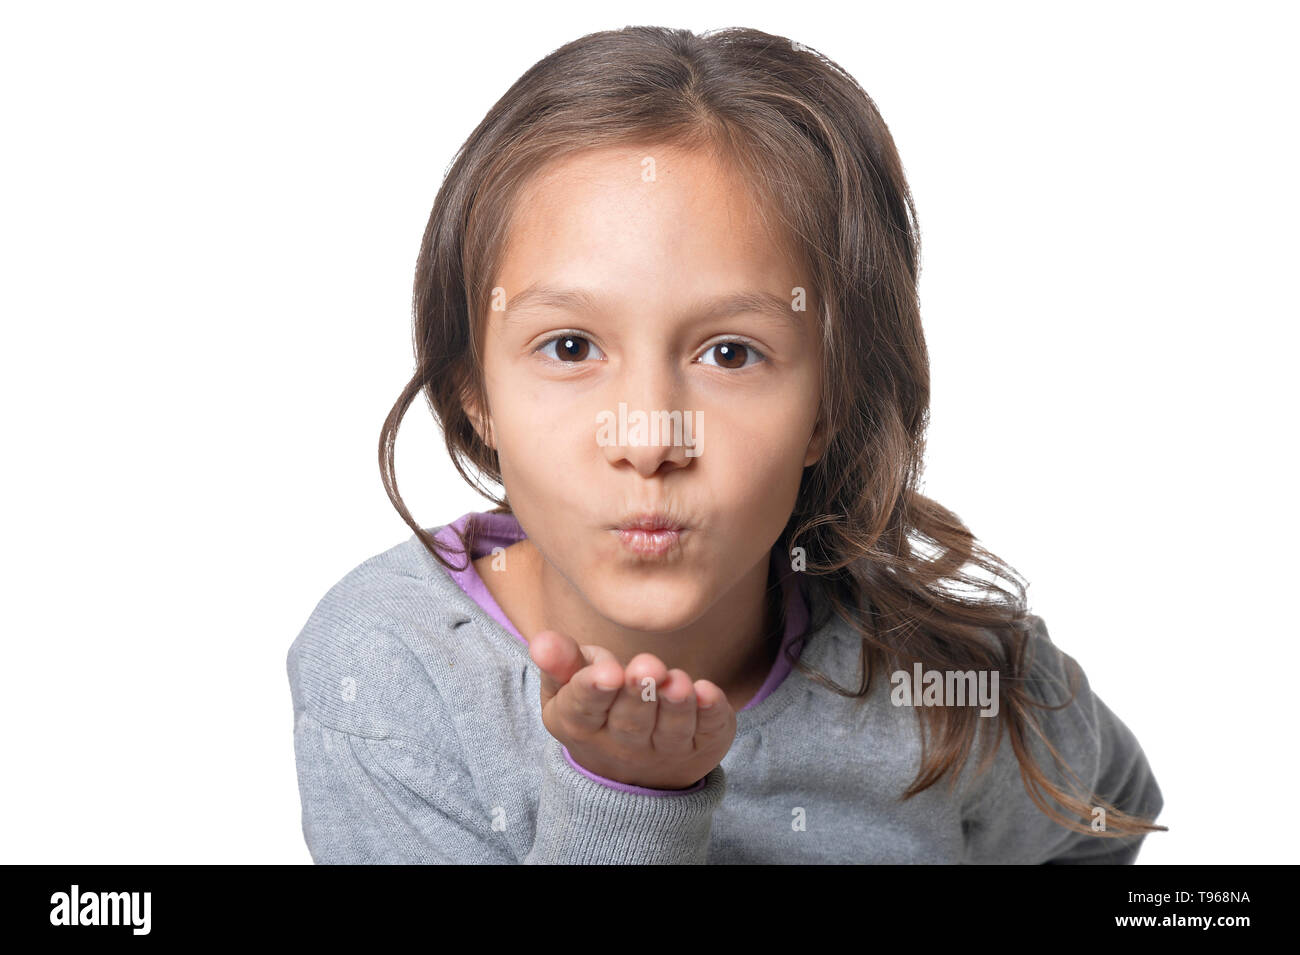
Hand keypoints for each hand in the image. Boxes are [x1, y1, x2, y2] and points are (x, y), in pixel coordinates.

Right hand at [529, 629, 736, 789]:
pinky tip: (709, 693)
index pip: (582, 709)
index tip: (607, 673)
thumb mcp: (567, 688)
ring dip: (676, 705)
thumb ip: (558, 662)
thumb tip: (541, 642)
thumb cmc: (597, 709)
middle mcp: (622, 745)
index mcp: (579, 725)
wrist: (633, 774)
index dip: (594, 690)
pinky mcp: (702, 746)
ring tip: (679, 682)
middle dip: (640, 693)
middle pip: (631, 721)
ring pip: (671, 729)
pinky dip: (711, 714)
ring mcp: (665, 750)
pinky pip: (709, 731)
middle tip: (647, 667)